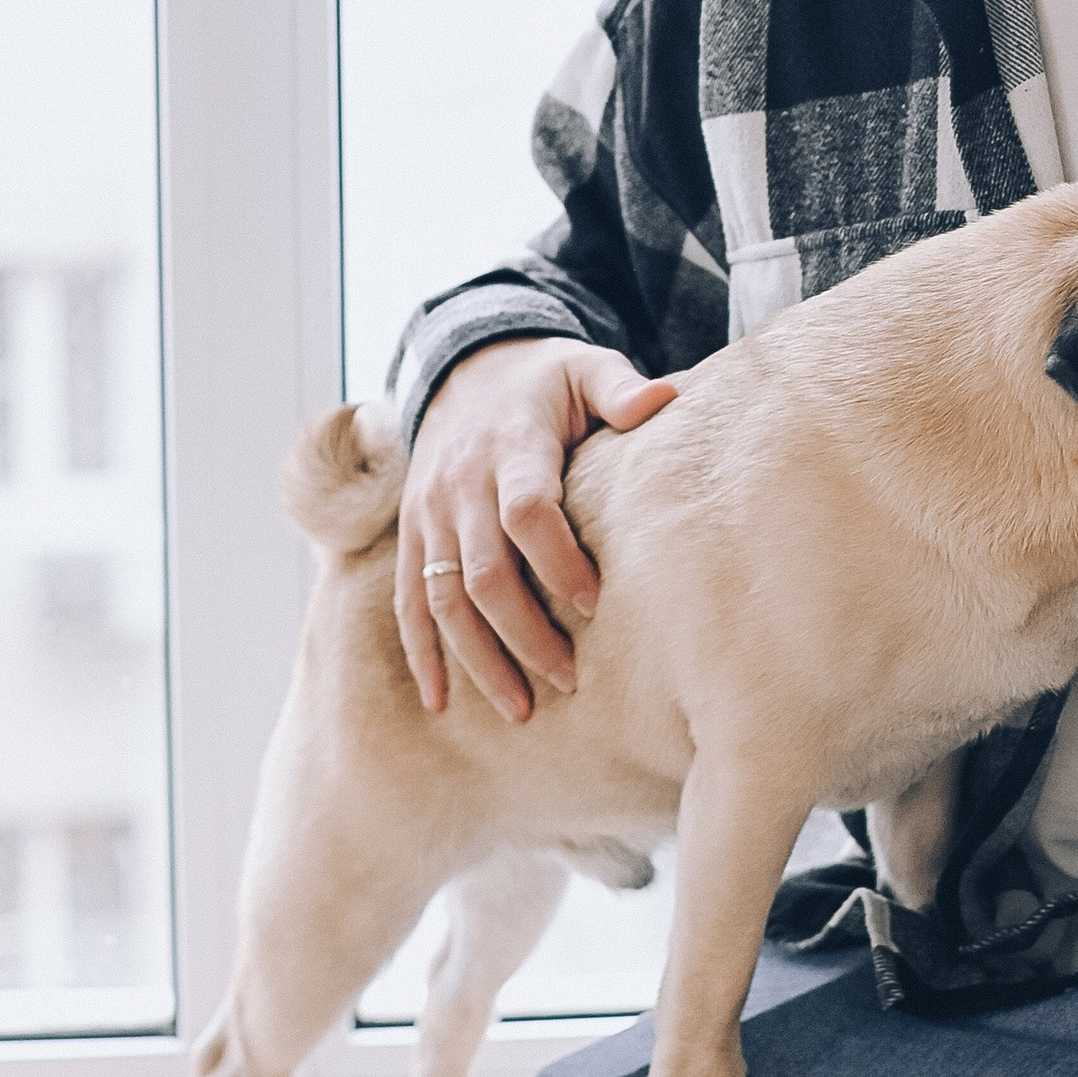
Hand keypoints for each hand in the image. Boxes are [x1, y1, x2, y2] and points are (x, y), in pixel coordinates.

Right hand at [396, 339, 675, 721]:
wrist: (466, 367)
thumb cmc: (544, 380)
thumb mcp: (584, 367)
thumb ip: (622, 388)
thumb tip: (668, 400)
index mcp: (511, 446)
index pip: (527, 512)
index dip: (558, 562)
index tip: (595, 605)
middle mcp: (461, 484)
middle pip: (484, 572)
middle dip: (525, 634)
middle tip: (570, 680)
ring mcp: (429, 513)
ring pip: (443, 598)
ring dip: (478, 658)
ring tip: (520, 709)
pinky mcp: (411, 533)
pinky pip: (409, 599)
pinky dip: (421, 653)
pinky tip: (441, 700)